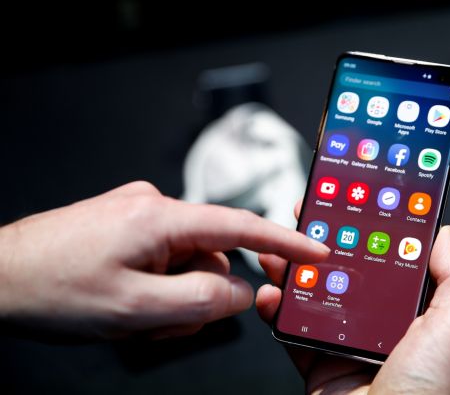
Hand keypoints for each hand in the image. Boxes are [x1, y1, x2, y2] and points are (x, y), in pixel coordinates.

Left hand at [0, 181, 329, 339]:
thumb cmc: (50, 287)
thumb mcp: (134, 309)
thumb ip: (201, 301)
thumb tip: (241, 290)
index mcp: (160, 218)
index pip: (240, 225)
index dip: (283, 240)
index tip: (316, 251)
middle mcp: (153, 208)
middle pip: (209, 256)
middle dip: (197, 295)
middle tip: (162, 324)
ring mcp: (137, 216)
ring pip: (185, 264)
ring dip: (171, 298)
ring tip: (131, 319)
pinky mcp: (126, 227)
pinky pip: (163, 260)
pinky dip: (156, 289)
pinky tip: (125, 306)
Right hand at [256, 201, 449, 393]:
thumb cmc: (426, 394)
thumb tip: (446, 233)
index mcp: (414, 313)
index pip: (391, 258)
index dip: (373, 228)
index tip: (356, 200)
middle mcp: (380, 323)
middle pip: (348, 271)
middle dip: (325, 242)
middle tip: (307, 217)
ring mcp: (346, 341)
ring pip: (315, 294)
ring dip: (294, 269)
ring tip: (280, 248)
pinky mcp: (317, 361)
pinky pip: (293, 328)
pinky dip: (277, 309)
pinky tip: (271, 293)